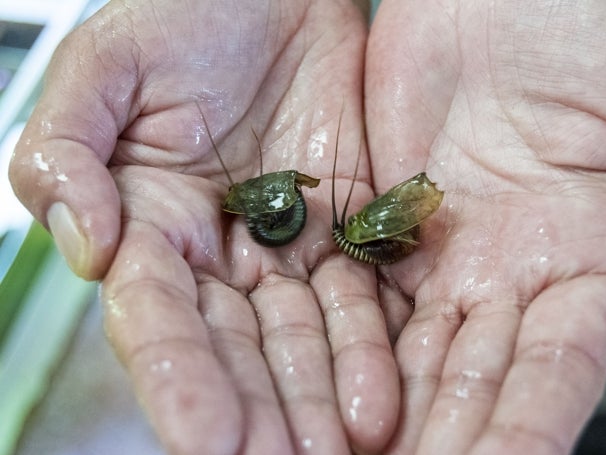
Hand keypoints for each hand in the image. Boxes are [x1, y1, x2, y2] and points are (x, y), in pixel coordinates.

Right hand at [10, 1, 399, 452]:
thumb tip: (81, 242)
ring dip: (316, 400)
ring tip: (337, 453)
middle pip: (235, 348)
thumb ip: (69, 149)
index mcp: (151, 224)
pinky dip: (370, 351)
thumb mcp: (107, 65)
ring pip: (302, 340)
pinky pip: (362, 300)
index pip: (158, 319)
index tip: (204, 438)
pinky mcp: (350, 232)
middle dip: (256, 411)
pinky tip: (379, 400)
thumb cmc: (185, 14)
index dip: (179, 378)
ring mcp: (289, 248)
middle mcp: (219, 254)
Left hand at [365, 1, 605, 452]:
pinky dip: (338, 346)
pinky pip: (352, 292)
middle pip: (465, 380)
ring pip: (402, 351)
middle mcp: (503, 272)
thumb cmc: (595, 35)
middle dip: (435, 441)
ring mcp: (435, 250)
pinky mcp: (376, 219)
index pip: (551, 376)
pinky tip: (320, 392)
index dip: (521, 434)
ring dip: (377, 411)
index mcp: (583, 262)